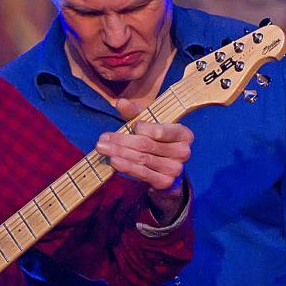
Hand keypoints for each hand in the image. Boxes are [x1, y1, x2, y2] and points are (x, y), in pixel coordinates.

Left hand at [97, 98, 192, 222]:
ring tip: (102, 148)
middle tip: (102, 139)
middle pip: (146, 144)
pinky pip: (142, 173)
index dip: (141, 128)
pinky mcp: (165, 182)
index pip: (160, 131)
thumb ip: (134, 113)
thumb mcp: (147, 124)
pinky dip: (126, 167)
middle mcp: (183, 152)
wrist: (162, 170)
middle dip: (121, 141)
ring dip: (119, 153)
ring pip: (141, 158)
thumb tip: (120, 102)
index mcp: (183, 134)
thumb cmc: (155, 141)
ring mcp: (175, 169)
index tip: (129, 126)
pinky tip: (113, 161)